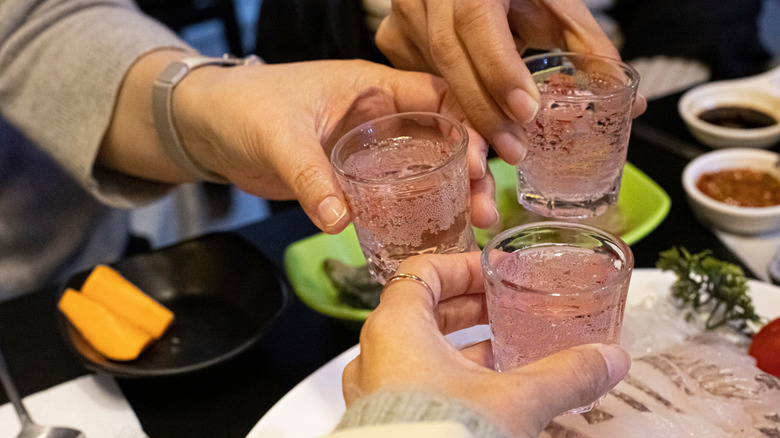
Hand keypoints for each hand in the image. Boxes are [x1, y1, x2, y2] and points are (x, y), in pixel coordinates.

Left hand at [103, 54, 497, 232]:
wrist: (207, 128)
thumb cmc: (242, 108)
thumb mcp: (280, 137)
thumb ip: (311, 177)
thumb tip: (341, 219)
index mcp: (371, 86)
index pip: (436, 96)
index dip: (466, 124)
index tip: (479, 160)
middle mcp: (378, 114)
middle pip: (441, 135)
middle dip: (469, 166)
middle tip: (484, 203)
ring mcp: (368, 147)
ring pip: (423, 164)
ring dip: (450, 190)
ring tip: (475, 220)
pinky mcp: (353, 175)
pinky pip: (395, 189)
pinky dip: (416, 206)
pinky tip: (436, 228)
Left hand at [342, 252, 629, 436]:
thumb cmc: (443, 433)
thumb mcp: (515, 400)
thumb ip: (564, 375)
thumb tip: (607, 359)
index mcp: (396, 328)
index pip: (421, 272)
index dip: (460, 268)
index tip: (494, 274)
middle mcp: (376, 354)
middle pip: (422, 310)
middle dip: (469, 308)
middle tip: (506, 308)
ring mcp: (374, 389)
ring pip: (419, 351)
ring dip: (462, 348)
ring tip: (506, 353)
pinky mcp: (383, 419)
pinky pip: (414, 384)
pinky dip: (449, 380)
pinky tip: (486, 395)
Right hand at [375, 0, 646, 163]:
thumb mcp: (557, 7)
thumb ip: (591, 50)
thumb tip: (633, 104)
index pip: (476, 22)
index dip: (498, 69)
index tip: (526, 111)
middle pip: (448, 56)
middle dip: (482, 110)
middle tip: (514, 151)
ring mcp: (405, 16)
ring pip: (429, 75)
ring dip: (462, 116)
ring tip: (497, 149)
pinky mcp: (394, 39)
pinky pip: (418, 81)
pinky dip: (443, 106)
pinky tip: (466, 124)